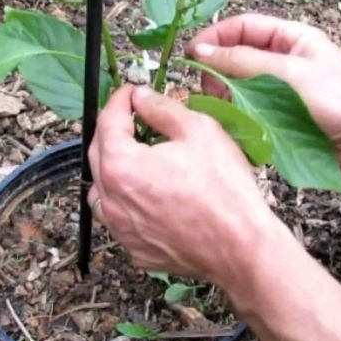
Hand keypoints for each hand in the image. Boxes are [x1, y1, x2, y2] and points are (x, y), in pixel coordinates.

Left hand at [88, 86, 285, 287]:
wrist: (242, 248)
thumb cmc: (225, 191)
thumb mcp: (199, 131)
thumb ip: (162, 109)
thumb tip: (141, 98)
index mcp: (121, 166)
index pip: (106, 121)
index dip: (119, 100)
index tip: (130, 92)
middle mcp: (110, 199)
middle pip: (98, 153)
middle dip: (113, 131)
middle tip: (135, 118)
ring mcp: (119, 228)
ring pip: (102, 189)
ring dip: (114, 169)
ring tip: (140, 158)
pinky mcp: (133, 248)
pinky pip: (120, 218)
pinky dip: (128, 202)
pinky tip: (150, 194)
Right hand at [187, 13, 340, 181]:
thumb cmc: (340, 101)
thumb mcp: (288, 72)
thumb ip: (242, 60)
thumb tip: (200, 51)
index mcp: (291, 38)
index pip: (242, 27)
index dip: (214, 37)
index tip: (190, 55)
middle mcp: (283, 60)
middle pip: (235, 55)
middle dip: (215, 69)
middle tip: (204, 88)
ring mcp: (279, 90)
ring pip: (237, 85)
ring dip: (223, 94)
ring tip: (216, 107)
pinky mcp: (278, 118)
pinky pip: (246, 111)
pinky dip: (233, 115)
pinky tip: (228, 124)